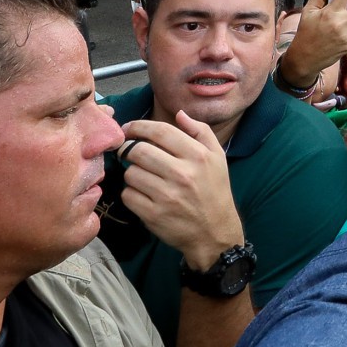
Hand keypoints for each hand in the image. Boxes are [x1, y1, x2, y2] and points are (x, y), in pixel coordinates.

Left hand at [119, 113, 245, 270]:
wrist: (215, 232)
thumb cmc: (214, 191)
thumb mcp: (218, 158)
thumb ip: (201, 131)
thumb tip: (180, 114)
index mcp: (198, 156)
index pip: (160, 131)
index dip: (139, 126)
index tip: (129, 128)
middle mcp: (182, 174)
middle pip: (138, 150)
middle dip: (129, 149)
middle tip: (130, 153)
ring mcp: (167, 195)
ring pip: (131, 173)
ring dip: (133, 173)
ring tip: (144, 177)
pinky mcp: (153, 214)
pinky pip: (128, 195)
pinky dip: (132, 194)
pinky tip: (144, 195)